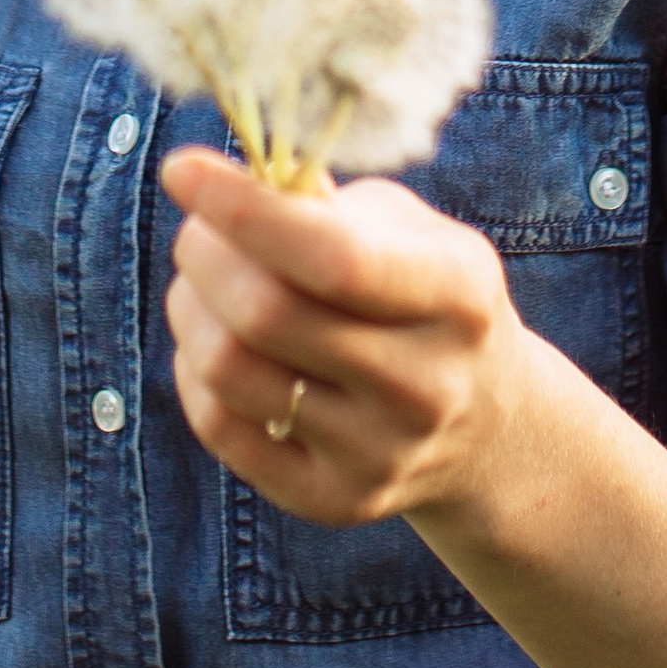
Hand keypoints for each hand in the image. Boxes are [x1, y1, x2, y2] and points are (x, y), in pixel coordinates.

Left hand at [160, 145, 524, 531]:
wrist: (485, 423)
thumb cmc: (422, 292)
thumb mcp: (408, 230)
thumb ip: (325, 204)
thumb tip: (226, 184)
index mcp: (458, 295)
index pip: (334, 257)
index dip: (245, 210)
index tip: (181, 168)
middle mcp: (426, 385)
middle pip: (266, 313)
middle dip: (205, 252)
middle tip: (197, 229)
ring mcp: (380, 454)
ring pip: (229, 369)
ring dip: (191, 306)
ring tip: (201, 282)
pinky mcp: (333, 500)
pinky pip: (219, 427)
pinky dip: (193, 369)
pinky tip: (213, 341)